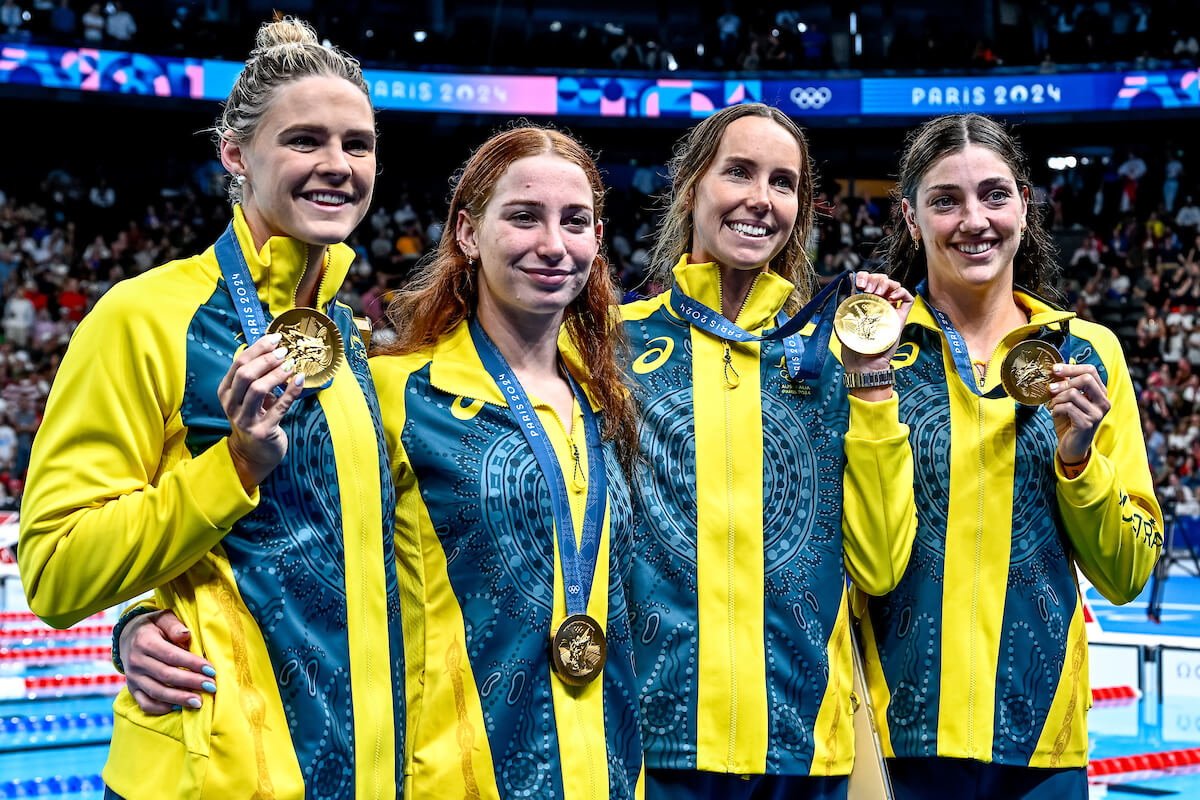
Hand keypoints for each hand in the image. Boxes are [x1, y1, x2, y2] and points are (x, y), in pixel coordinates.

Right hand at [120, 610, 215, 714]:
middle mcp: (136, 662)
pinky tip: (179, 708)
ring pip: (157, 692)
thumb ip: (174, 625)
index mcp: (144, 642)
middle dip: (191, 683)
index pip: (172, 656)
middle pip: (166, 675)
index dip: (192, 664)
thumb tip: (186, 634)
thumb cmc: (153, 626)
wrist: (128, 637)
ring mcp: (133, 678)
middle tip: (211, 687)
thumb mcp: (162, 618)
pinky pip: (145, 704)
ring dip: (180, 698)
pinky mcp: (132, 689)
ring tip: (199, 702)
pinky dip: (161, 708)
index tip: (211, 670)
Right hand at [218, 332, 304, 488]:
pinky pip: (279, 407)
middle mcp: (231, 405)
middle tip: (285, 351)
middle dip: (266, 359)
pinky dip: (291, 391)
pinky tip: (300, 380)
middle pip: (245, 374)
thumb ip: (257, 376)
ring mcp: (245, 419)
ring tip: (291, 365)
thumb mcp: (250, 397)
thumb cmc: (255, 418)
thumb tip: (276, 349)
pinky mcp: (262, 431)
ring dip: (276, 374)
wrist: (254, 454)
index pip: (238, 363)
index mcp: (226, 391)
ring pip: (257, 389)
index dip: (258, 348)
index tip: (276, 338)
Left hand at [841, 271, 914, 381]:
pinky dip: (901, 291)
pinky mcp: (900, 317)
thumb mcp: (846, 321)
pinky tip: (891, 298)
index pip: (868, 280)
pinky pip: (907, 298)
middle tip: (868, 289)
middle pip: (881, 279)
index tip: (859, 283)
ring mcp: (890, 309)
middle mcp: (878, 303)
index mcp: (864, 302)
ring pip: (894, 285)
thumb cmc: (854, 346)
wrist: (865, 363)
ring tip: (878, 293)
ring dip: (886, 283)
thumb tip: (849, 281)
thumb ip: (849, 302)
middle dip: (875, 278)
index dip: (865, 276)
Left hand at [1047, 362, 1110, 466]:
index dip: (1071, 367)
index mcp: (1100, 393)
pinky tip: (1054, 414)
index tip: (1054, 369)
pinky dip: (1056, 409)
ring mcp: (1096, 413)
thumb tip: (1056, 369)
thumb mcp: (1068, 400)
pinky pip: (1067, 407)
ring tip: (1051, 405)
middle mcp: (1103, 402)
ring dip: (1056, 398)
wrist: (1072, 447)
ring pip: (1073, 393)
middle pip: (1086, 378)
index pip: (1091, 370)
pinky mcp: (1087, 424)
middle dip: (1064, 382)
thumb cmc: (1069, 421)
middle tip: (1050, 389)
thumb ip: (1066, 385)